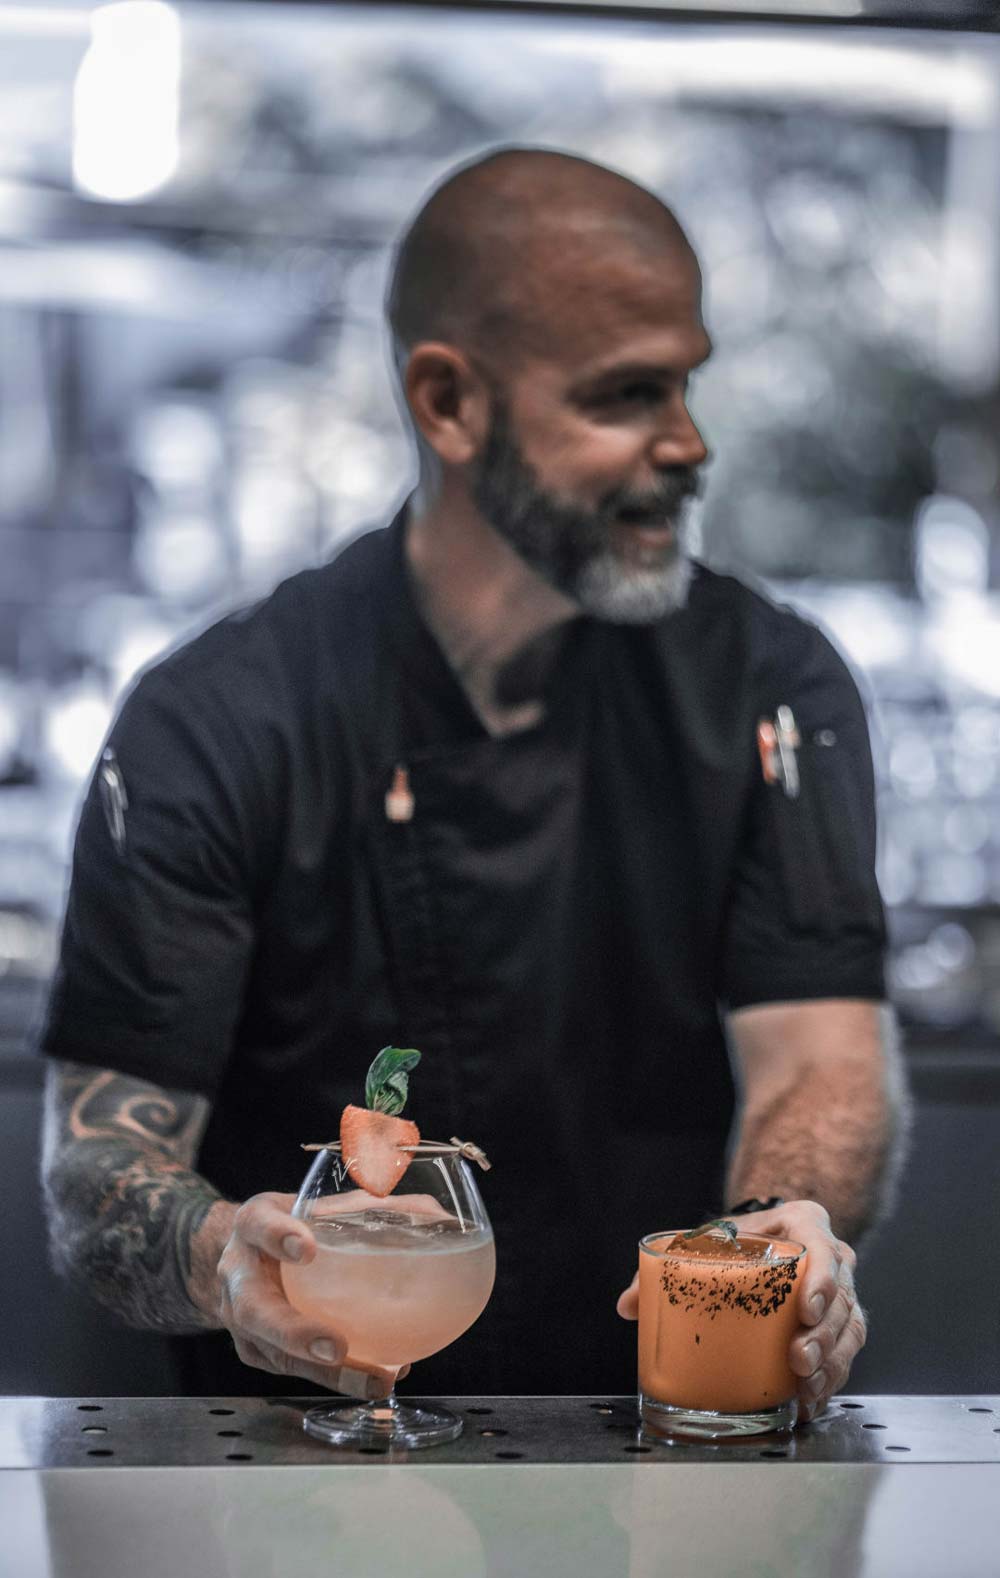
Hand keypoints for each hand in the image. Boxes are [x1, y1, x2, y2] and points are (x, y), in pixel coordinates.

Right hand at [215, 1191, 405, 1399]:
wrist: (243, 1255)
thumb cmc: (289, 1225)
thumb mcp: (312, 1203)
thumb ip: (363, 1207)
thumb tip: (432, 1214)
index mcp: (252, 1225)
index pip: (259, 1225)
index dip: (278, 1236)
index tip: (307, 1248)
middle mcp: (238, 1275)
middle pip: (255, 1310)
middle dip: (295, 1332)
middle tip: (337, 1345)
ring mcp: (243, 1320)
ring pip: (276, 1354)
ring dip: (327, 1372)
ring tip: (375, 1379)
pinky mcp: (257, 1351)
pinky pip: (293, 1370)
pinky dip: (335, 1377)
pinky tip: (374, 1377)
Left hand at [615, 1199, 865, 1422]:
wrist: (763, 1237)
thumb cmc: (735, 1238)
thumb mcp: (706, 1238)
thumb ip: (664, 1266)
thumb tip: (627, 1305)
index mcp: (805, 1224)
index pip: (823, 1248)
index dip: (822, 1280)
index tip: (804, 1310)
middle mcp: (833, 1256)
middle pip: (841, 1297)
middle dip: (824, 1335)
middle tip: (798, 1360)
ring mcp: (841, 1292)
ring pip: (850, 1329)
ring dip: (832, 1362)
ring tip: (806, 1388)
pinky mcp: (840, 1324)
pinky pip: (846, 1353)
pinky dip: (831, 1378)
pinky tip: (810, 1401)